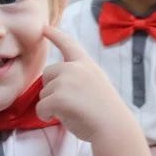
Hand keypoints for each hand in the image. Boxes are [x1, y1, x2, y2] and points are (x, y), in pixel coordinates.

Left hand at [39, 26, 133, 142]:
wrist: (114, 128)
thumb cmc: (106, 113)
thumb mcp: (95, 85)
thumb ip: (78, 78)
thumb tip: (55, 83)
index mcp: (86, 65)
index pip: (68, 44)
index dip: (55, 34)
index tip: (43, 27)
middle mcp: (75, 68)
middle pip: (47, 73)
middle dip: (51, 88)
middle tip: (68, 103)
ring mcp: (66, 81)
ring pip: (43, 92)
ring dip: (51, 105)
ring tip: (71, 112)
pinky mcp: (59, 97)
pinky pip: (41, 107)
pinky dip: (45, 115)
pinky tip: (57, 119)